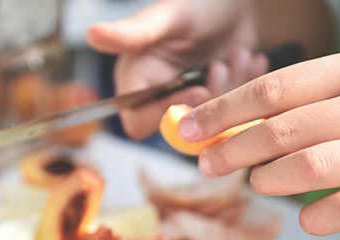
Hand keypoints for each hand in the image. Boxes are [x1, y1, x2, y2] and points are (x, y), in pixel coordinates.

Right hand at [86, 0, 267, 138]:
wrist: (238, 3)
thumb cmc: (198, 3)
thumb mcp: (166, 17)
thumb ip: (131, 33)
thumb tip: (92, 34)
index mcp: (136, 80)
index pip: (138, 121)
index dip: (167, 111)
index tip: (197, 87)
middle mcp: (158, 95)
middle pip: (176, 127)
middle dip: (205, 100)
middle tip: (220, 67)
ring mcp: (188, 101)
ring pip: (206, 124)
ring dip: (229, 90)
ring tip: (237, 56)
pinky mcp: (216, 104)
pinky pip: (230, 117)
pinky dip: (244, 87)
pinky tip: (247, 59)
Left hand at [178, 50, 339, 234]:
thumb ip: (303, 106)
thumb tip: (234, 129)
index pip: (275, 88)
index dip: (223, 111)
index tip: (188, 128)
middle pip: (285, 129)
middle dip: (233, 149)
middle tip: (207, 165)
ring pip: (313, 166)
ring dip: (271, 179)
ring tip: (259, 182)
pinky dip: (316, 217)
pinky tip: (304, 218)